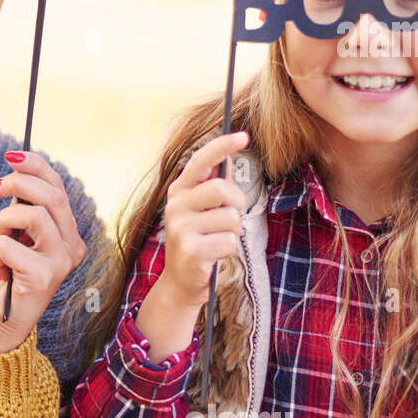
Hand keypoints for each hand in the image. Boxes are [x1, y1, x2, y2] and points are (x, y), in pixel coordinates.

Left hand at [0, 150, 86, 356]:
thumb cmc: (0, 281)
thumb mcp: (7, 237)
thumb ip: (16, 212)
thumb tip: (14, 178)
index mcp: (65, 234)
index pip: (58, 188)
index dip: (36, 165)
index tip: (11, 156)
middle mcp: (71, 247)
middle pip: (51, 195)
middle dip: (17, 183)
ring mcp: (61, 263)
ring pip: (35, 215)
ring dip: (5, 221)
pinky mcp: (44, 279)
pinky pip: (11, 245)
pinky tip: (0, 267)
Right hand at [151, 131, 248, 308]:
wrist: (180, 282)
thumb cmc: (199, 240)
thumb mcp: (204, 211)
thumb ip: (214, 186)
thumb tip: (229, 156)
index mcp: (179, 191)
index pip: (201, 161)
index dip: (221, 146)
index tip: (243, 135)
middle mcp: (175, 205)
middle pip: (222, 189)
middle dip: (236, 204)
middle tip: (230, 218)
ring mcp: (180, 227)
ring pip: (231, 218)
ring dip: (233, 232)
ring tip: (217, 240)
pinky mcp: (189, 249)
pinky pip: (229, 241)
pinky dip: (229, 250)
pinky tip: (214, 255)